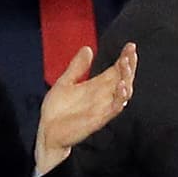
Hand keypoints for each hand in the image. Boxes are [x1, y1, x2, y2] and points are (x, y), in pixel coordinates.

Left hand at [34, 42, 135, 175]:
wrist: (47, 131)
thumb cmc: (58, 109)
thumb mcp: (66, 82)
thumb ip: (77, 67)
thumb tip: (88, 48)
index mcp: (96, 86)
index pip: (115, 70)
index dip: (124, 59)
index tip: (130, 45)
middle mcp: (103, 96)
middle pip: (122, 79)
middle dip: (129, 66)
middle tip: (131, 53)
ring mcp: (102, 107)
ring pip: (122, 93)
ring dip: (126, 79)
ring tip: (127, 65)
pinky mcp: (98, 118)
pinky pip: (114, 108)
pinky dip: (120, 98)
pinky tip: (121, 86)